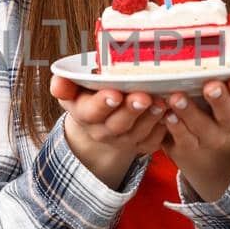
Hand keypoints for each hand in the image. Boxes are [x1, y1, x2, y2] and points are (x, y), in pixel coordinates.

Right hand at [49, 74, 168, 189]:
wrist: (102, 120)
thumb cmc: (89, 94)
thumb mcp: (72, 89)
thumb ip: (65, 85)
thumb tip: (58, 83)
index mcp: (85, 114)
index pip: (92, 111)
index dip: (103, 104)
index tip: (115, 93)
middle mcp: (103, 131)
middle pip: (118, 124)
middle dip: (132, 111)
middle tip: (144, 97)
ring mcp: (124, 140)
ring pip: (139, 133)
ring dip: (151, 118)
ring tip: (162, 101)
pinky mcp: (141, 145)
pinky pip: (153, 142)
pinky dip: (163, 129)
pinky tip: (171, 114)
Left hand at [160, 56, 229, 202]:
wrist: (204, 141)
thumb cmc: (218, 99)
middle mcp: (228, 123)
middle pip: (229, 114)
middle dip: (221, 100)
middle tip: (210, 87)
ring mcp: (207, 137)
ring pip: (203, 129)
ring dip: (191, 113)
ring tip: (177, 98)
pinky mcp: (186, 146)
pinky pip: (183, 140)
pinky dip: (175, 128)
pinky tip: (166, 115)